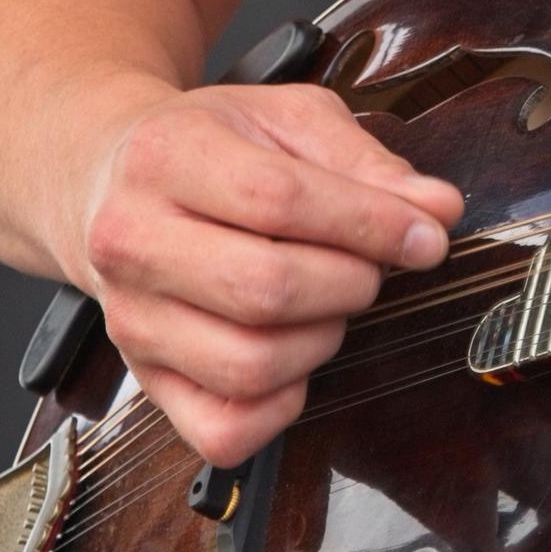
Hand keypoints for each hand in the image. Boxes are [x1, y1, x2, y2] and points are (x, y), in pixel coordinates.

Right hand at [62, 79, 465, 465]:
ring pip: (250, 365)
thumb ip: (367, 162)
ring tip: (330, 301)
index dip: (370, 224)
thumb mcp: (288, 120)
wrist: (112, 182)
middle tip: (370, 267)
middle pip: (265, 289)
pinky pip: (224, 431)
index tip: (427, 235)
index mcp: (167, 156)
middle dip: (350, 282)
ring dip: (323, 340)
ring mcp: (130, 321)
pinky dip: (282, 406)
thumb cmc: (213, 147)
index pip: (279, 200)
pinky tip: (296, 356)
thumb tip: (438, 210)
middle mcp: (132, 242)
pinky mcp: (144, 381)